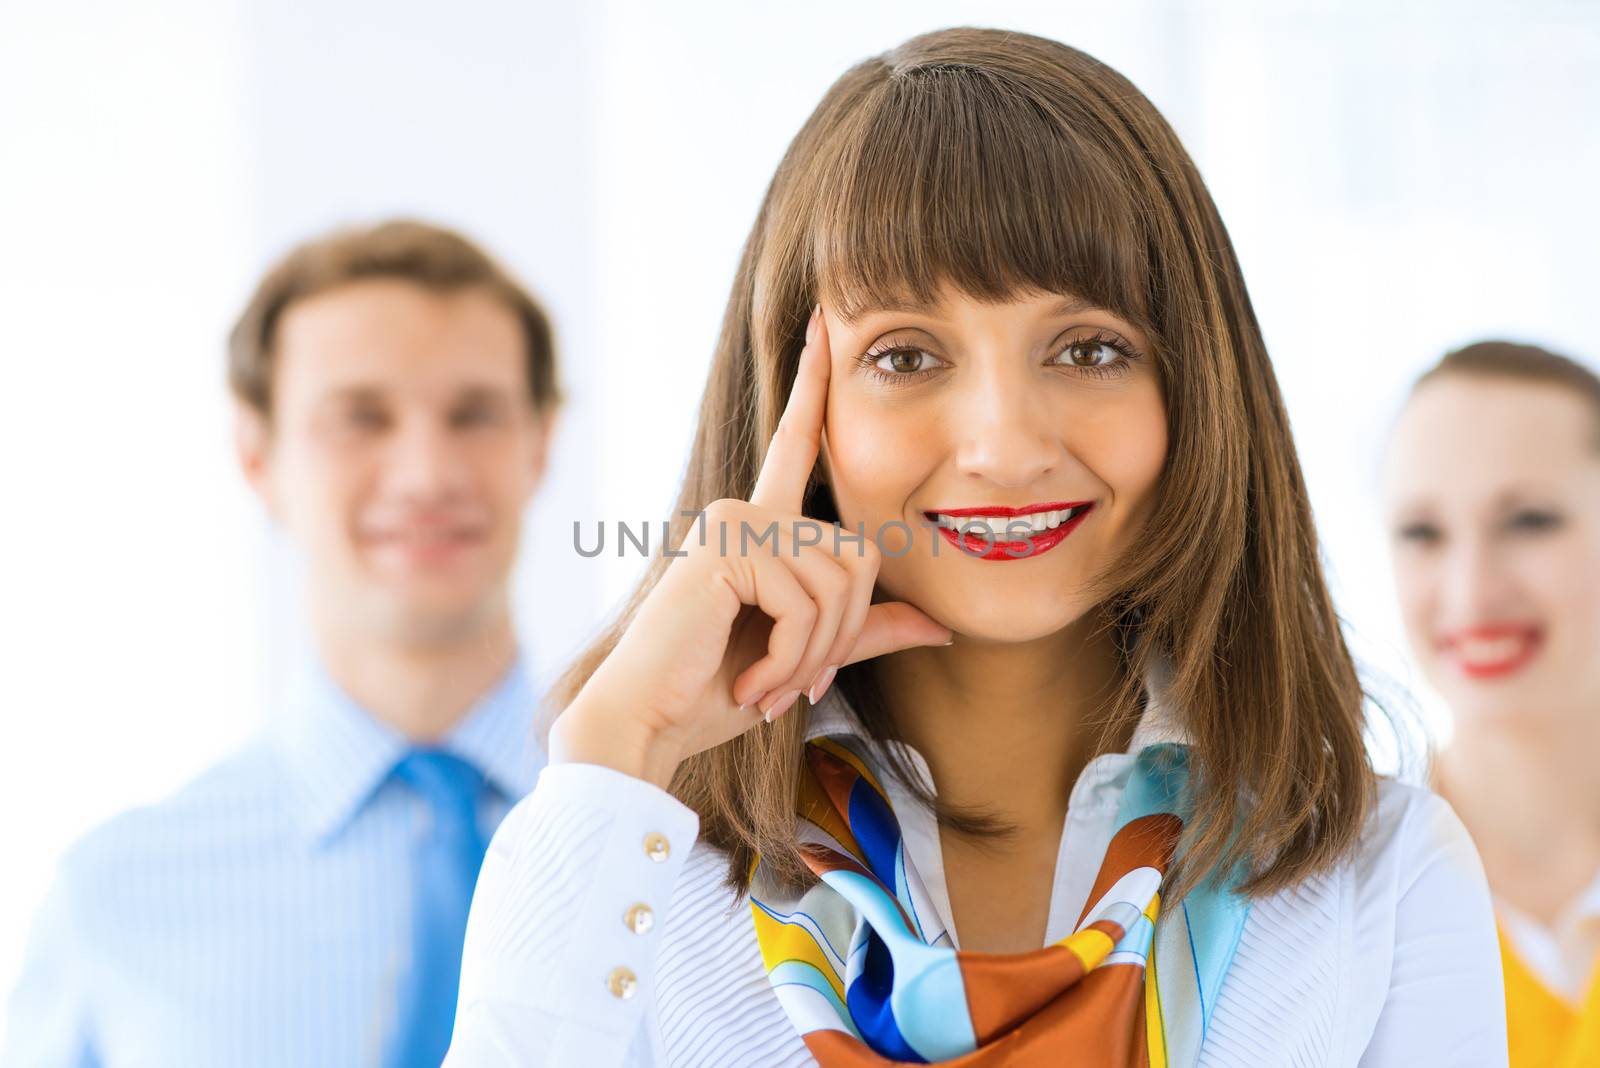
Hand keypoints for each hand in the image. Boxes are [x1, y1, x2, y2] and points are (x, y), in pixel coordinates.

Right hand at [550, 304, 953, 788]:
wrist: (648, 721)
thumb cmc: (714, 689)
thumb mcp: (805, 657)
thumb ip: (865, 631)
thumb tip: (943, 628)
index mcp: (759, 524)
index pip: (796, 445)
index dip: (811, 386)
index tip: (821, 324)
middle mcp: (746, 509)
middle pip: (859, 556)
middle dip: (841, 636)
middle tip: (797, 683)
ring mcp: (735, 522)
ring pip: (839, 584)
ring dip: (815, 656)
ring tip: (770, 687)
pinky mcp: (729, 547)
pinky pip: (807, 604)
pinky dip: (794, 661)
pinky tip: (753, 685)